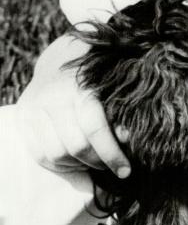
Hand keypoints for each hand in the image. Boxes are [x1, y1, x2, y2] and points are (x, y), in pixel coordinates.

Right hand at [17, 33, 130, 178]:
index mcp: (78, 84)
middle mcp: (52, 96)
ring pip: (57, 154)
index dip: (112, 153)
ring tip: (95, 160)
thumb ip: (118, 109)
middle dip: (98, 161)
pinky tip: (75, 159)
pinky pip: (40, 154)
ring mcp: (33, 108)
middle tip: (113, 165)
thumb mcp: (110, 83)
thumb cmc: (95, 71)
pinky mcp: (23, 118)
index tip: (126, 170)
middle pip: (76, 146)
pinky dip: (60, 164)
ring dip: (79, 165)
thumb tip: (127, 140)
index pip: (94, 128)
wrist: (61, 55)